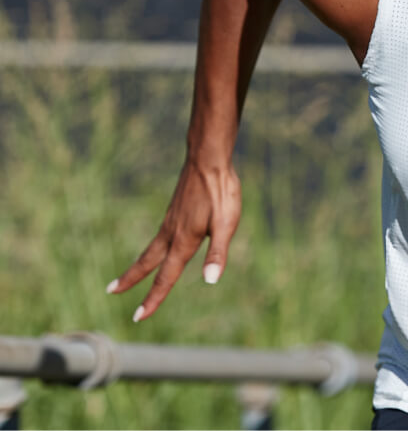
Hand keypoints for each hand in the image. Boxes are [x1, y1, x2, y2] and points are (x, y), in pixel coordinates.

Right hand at [106, 159, 240, 320]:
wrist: (208, 158)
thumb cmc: (220, 191)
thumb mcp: (226, 224)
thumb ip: (217, 252)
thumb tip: (210, 281)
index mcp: (183, 240)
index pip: (166, 276)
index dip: (153, 298)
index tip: (138, 317)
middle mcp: (172, 232)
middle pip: (147, 262)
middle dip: (131, 279)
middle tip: (111, 292)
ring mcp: (171, 220)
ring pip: (151, 248)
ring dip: (139, 264)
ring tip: (129, 274)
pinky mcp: (175, 209)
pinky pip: (160, 234)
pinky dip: (153, 247)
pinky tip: (160, 245)